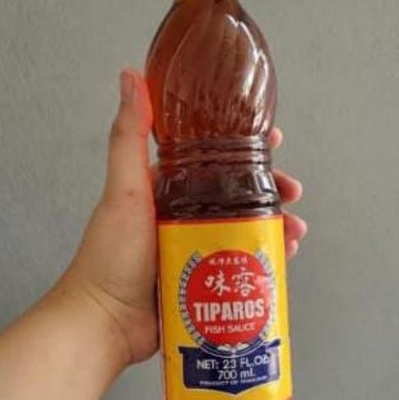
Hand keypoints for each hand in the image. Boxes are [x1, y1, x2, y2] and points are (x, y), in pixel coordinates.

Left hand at [60, 69, 306, 365]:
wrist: (105, 322)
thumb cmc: (110, 256)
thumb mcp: (125, 190)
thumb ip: (129, 137)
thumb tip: (130, 77)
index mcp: (164, 190)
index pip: (211, 159)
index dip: (244, 148)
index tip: (272, 141)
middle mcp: (181, 217)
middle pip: (236, 195)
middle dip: (270, 191)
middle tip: (292, 193)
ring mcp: (193, 250)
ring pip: (243, 230)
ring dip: (273, 226)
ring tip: (293, 231)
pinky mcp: (202, 282)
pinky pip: (239, 265)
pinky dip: (262, 260)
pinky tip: (280, 260)